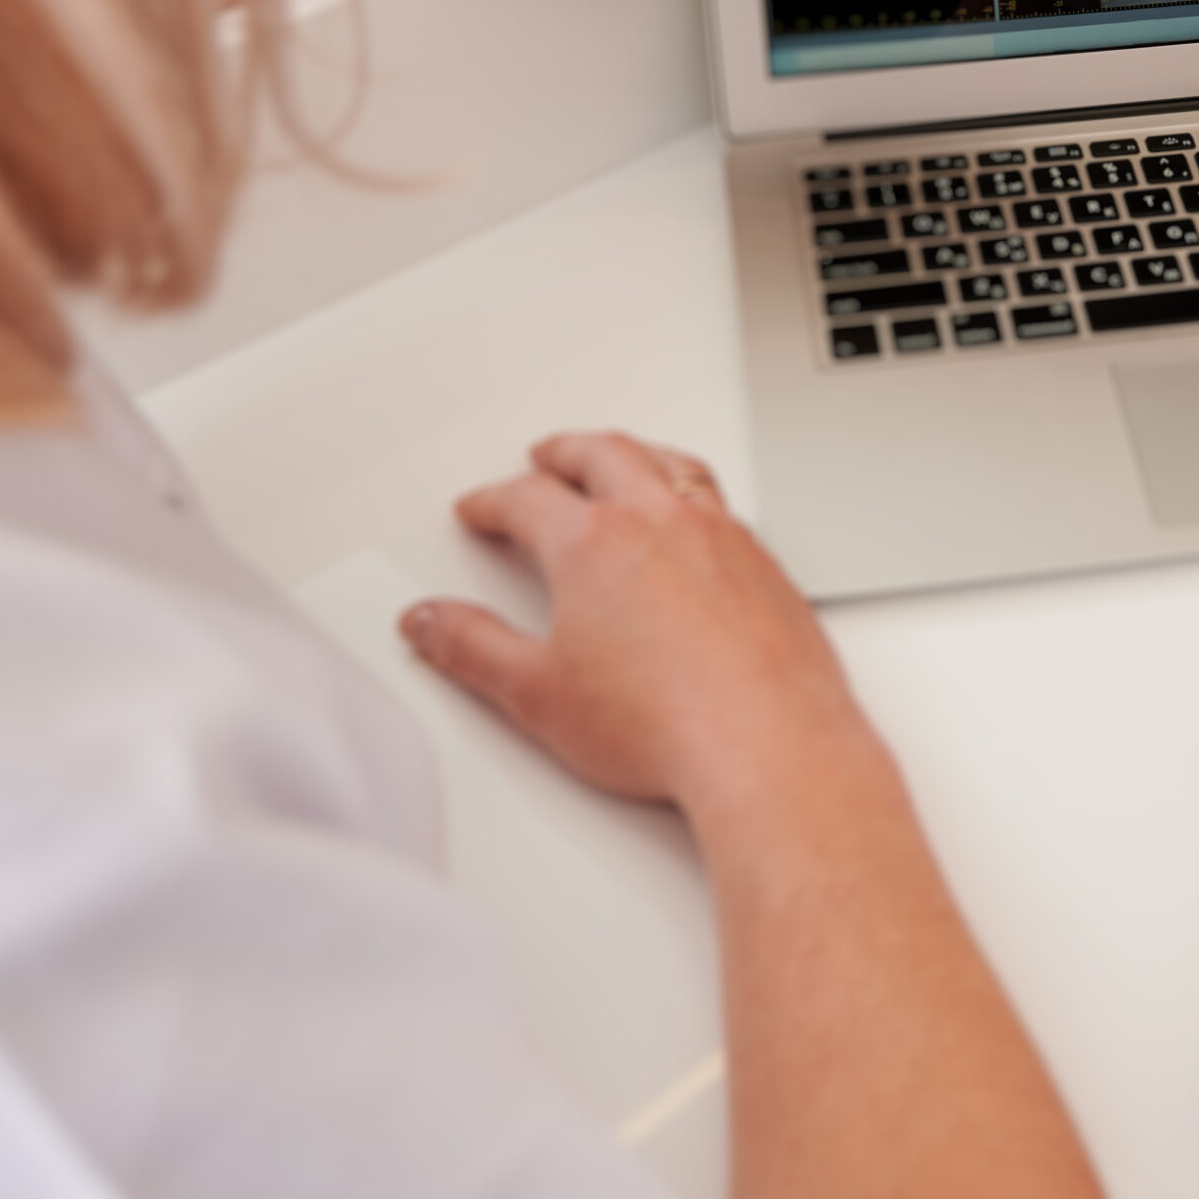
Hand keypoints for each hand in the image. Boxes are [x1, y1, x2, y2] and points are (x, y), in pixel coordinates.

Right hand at [399, 433, 849, 814]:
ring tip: (619, 460)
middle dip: (564, 453)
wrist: (765, 746)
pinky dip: (692, 493)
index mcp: (596, 542)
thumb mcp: (538, 694)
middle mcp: (663, 522)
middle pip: (604, 456)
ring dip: (635, 454)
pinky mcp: (767, 566)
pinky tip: (693, 518)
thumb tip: (431, 623)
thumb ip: (474, 650)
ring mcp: (723, 538)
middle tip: (543, 457)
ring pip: (672, 465)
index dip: (493, 502)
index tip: (480, 509)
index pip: (527, 499)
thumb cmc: (664, 723)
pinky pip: (723, 503)